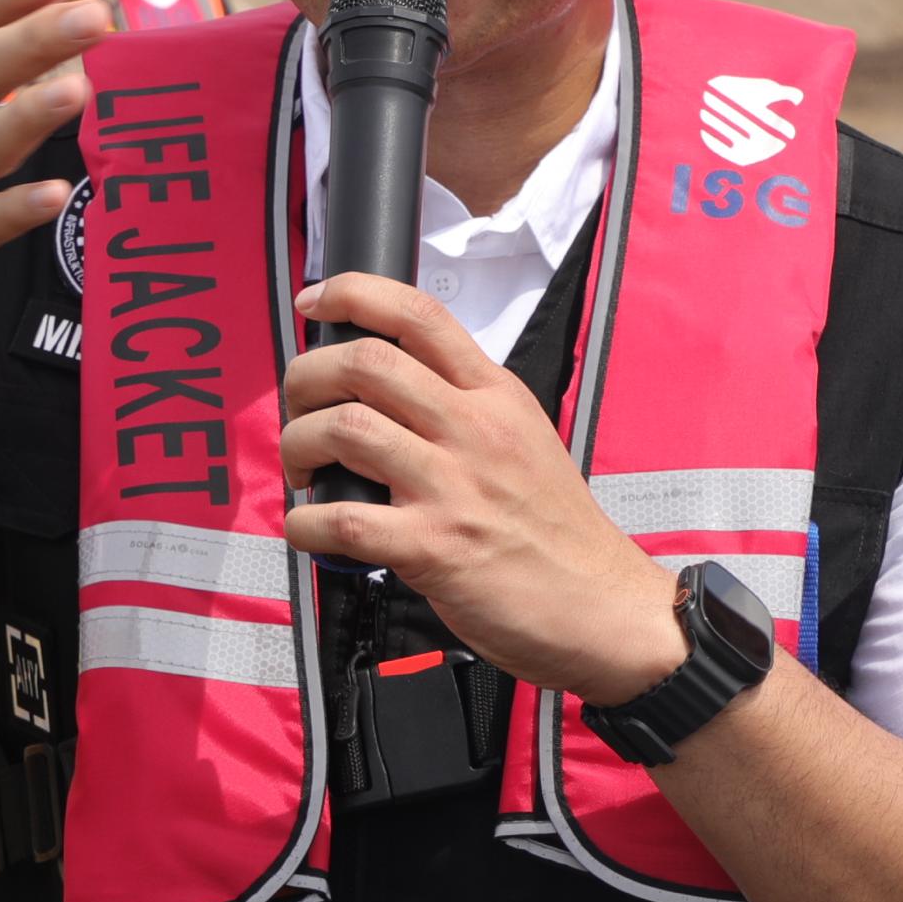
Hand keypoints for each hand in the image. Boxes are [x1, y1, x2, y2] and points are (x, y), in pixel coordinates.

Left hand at [277, 271, 687, 703]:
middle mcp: (474, 428)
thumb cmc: (558, 532)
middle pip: (365, 362)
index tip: (314, 302)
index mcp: (495, 395)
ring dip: (300, 445)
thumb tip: (386, 394)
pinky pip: (342, 520)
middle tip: (298, 409)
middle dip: (307, 376)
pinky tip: (310, 528)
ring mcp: (453, 486)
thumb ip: (464, 409)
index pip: (419, 315)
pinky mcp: (434, 547)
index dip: (353, 293)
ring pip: (345, 429)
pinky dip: (305, 522)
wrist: (604, 607)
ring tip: (304, 470)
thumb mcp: (524, 439)